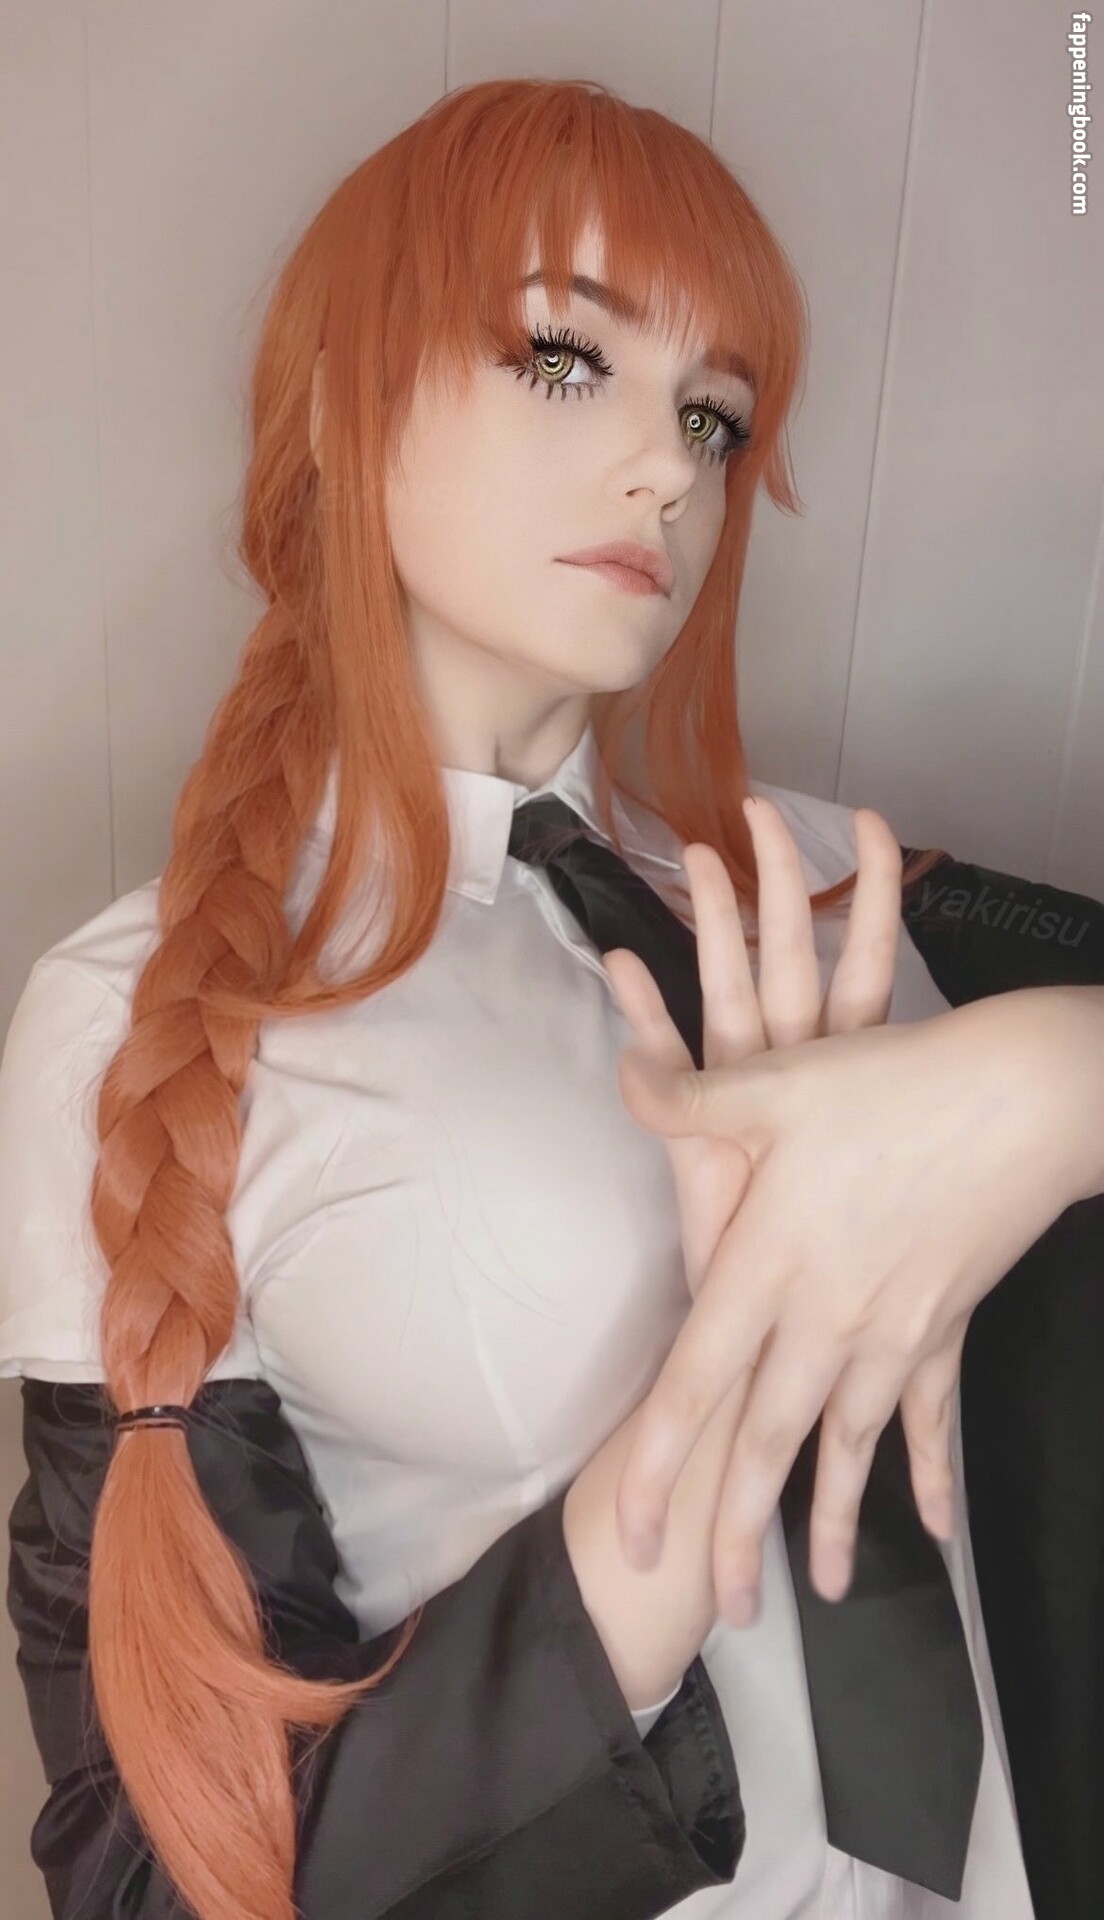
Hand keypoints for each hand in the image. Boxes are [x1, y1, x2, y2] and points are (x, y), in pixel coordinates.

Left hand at [606, 808, 1074, 1623]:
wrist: (1026, 1097)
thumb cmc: (892, 1085)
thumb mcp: (776, 1083)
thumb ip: (688, 1098)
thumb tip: (619, 1077)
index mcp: (768, 1269)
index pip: (695, 1388)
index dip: (657, 1467)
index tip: (632, 1537)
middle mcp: (825, 1320)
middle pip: (770, 1445)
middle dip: (741, 1533)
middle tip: (722, 1610)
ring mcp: (894, 1333)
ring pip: (850, 1446)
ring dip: (836, 1519)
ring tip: (825, 1592)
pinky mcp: (946, 1324)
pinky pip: (934, 1414)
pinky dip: (933, 1469)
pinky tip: (938, 1526)